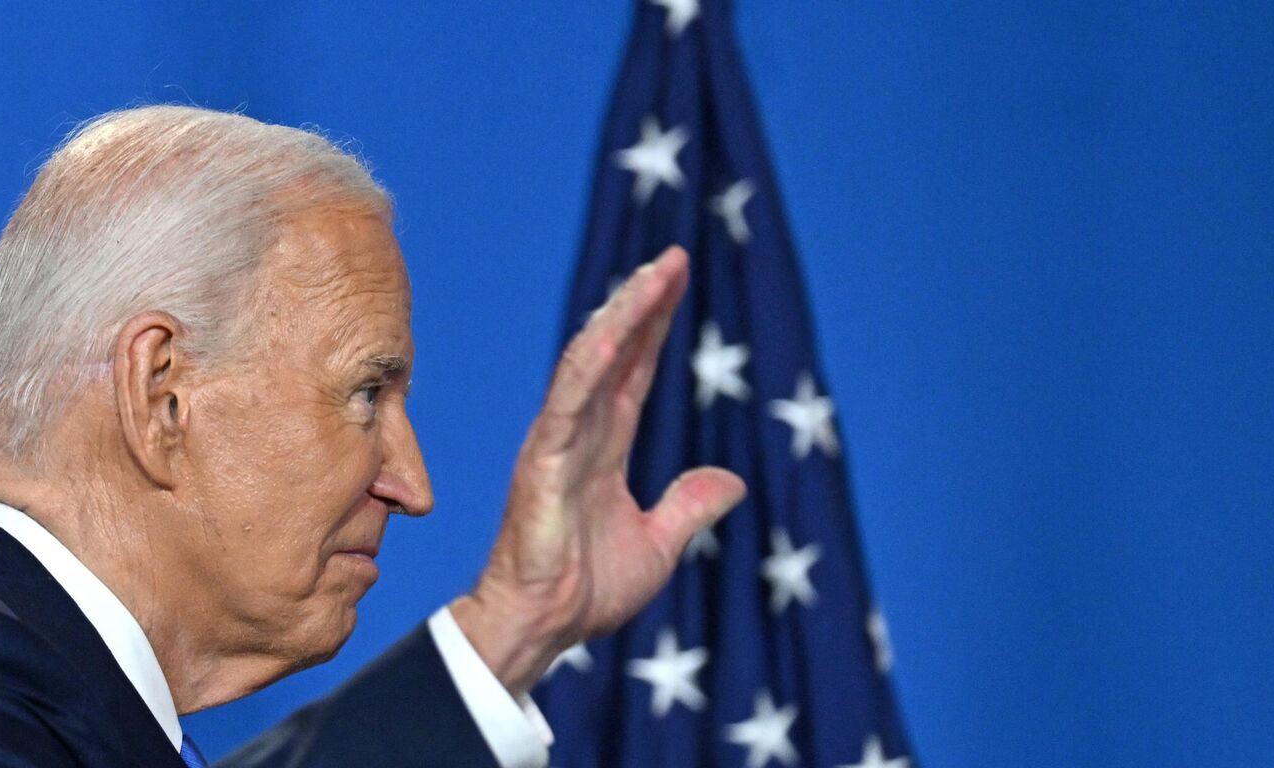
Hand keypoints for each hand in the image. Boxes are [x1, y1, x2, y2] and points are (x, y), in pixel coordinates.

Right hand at [451, 245, 747, 694]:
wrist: (547, 625)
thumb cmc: (586, 589)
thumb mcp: (659, 543)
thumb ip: (689, 506)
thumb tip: (732, 481)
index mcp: (604, 446)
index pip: (634, 371)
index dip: (655, 325)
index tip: (677, 278)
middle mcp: (579, 433)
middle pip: (614, 353)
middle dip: (642, 304)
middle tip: (673, 258)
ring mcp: (557, 442)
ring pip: (590, 365)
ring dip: (621, 319)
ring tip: (651, 278)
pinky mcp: (542, 463)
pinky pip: (566, 406)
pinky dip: (588, 369)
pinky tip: (612, 336)